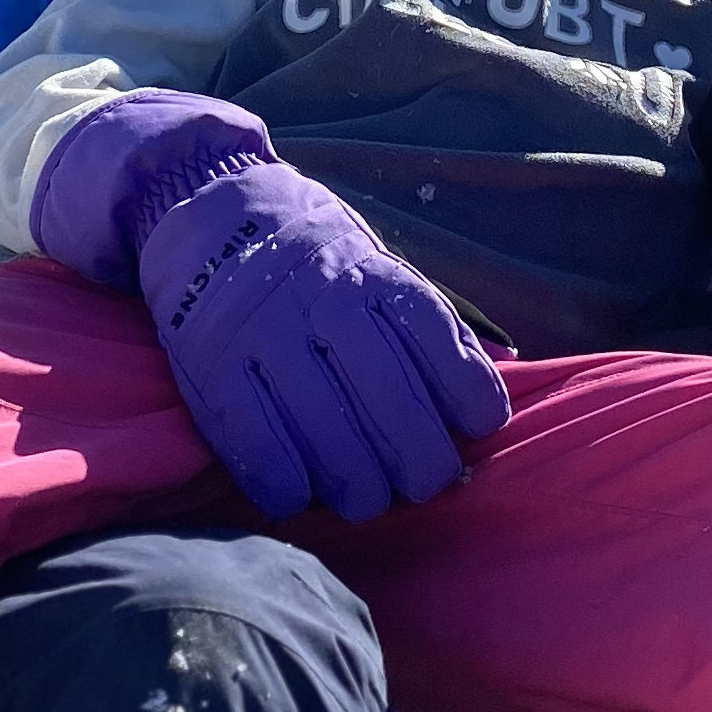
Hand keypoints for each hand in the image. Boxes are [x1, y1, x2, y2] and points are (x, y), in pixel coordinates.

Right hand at [139, 156, 511, 521]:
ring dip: (359, 487)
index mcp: (372, 273)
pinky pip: (259, 450)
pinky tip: (303, 492)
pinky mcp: (212, 369)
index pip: (437, 340)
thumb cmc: (313, 259)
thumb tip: (505, 371)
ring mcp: (264, 336)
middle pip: (391, 402)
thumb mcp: (375, 265)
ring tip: (367, 497)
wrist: (207, 213)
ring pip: (330, 437)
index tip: (480, 427)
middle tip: (426, 482)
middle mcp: (322, 301)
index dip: (470, 395)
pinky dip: (289, 486)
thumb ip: (425, 323)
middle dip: (422, 463)